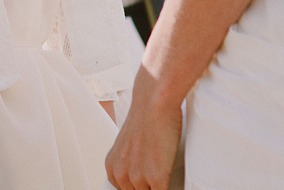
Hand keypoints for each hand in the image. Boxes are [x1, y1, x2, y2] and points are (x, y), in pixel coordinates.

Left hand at [107, 70, 183, 189]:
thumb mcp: (129, 145)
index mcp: (112, 167)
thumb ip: (130, 163)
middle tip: (156, 177)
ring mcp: (138, 177)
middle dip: (147, 187)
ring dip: (157, 188)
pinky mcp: (156, 177)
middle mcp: (120, 174)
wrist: (153, 103)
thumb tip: (140, 174)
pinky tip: (172, 182)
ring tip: (164, 175)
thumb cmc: (146, 118)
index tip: (145, 183)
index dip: (137, 187)